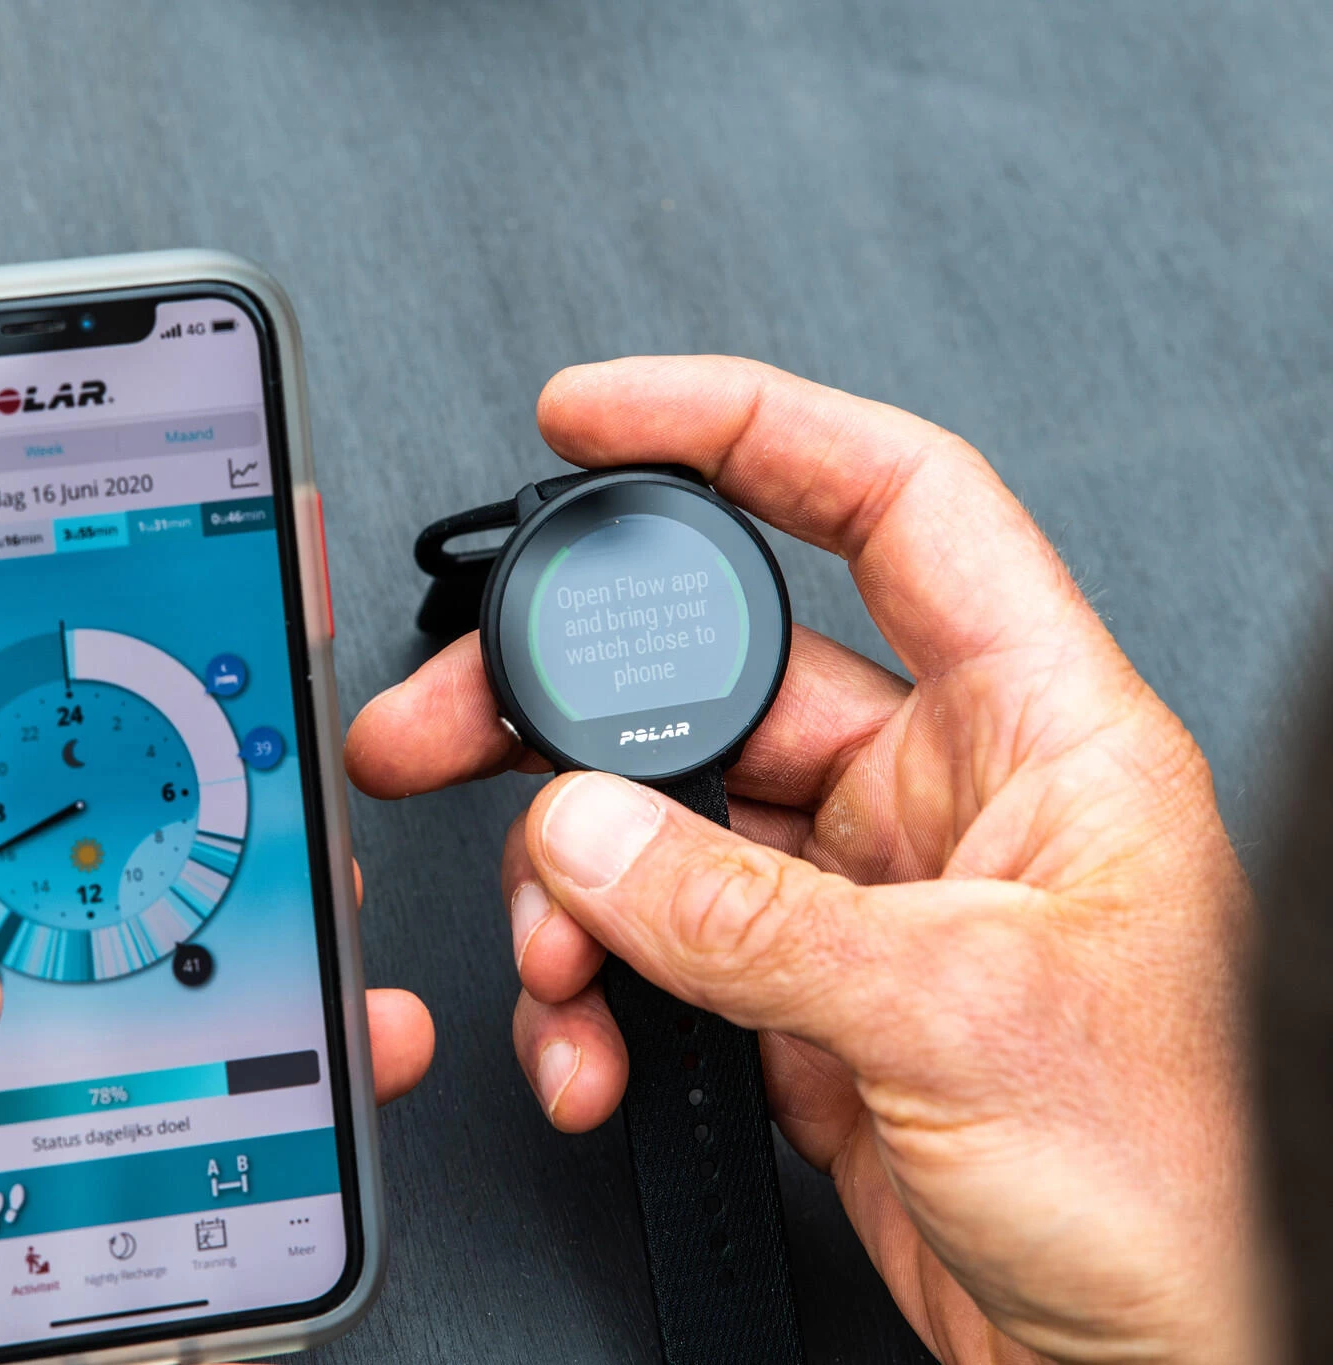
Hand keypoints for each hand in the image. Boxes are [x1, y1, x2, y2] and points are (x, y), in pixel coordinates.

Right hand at [346, 357, 1255, 1364]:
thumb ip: (746, 914)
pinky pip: (658, 955)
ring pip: (659, 833)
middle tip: (443, 725)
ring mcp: (865, 901)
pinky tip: (594, 1043)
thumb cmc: (1186, 1184)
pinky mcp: (806, 1004)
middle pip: (717, 682)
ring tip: (552, 962)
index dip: (742, 426)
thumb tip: (586, 831)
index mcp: (1036, 729)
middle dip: (568, 710)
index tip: (600, 415)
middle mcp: (944, 796)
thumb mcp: (959, 1010)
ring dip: (574, 894)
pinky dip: (598, 998)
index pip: (887, 502)